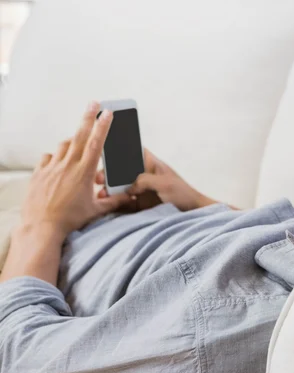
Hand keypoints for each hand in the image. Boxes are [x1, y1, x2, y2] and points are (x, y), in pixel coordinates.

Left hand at [20, 103, 130, 239]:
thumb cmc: (70, 219)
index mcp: (84, 172)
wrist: (41, 227)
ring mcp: (51, 167)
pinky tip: (58, 163)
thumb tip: (132, 197)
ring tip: (78, 145)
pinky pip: (47, 158)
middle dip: (88, 117)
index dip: (103, 126)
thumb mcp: (96, 211)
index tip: (107, 113)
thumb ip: (115, 201)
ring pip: (63, 146)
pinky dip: (54, 157)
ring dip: (72, 142)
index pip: (96, 143)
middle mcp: (67, 165)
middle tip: (94, 103)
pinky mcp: (39, 173)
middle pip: (79, 135)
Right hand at [96, 149, 216, 211]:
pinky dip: (116, 204)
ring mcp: (142, 191)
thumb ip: (144, 181)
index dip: (120, 149)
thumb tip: (127, 187)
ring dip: (110, 190)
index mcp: (151, 165)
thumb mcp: (164, 183)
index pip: (133, 152)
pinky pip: (125, 203)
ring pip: (121, 188)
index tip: (103, 151)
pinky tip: (107, 205)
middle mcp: (144, 176)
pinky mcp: (141, 205)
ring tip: (101, 195)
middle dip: (108, 174)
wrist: (193, 214)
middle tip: (97, 179)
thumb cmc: (183, 194)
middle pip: (121, 171)